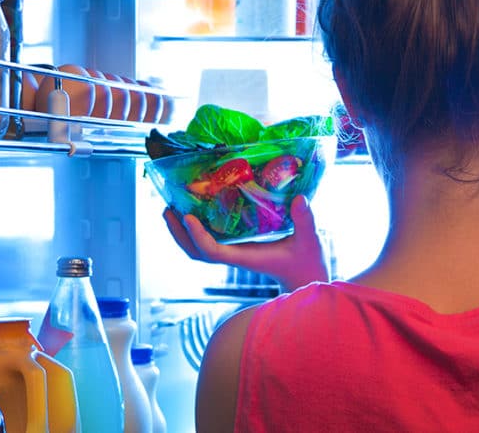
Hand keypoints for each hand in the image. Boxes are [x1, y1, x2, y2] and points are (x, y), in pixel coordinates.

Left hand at [163, 195, 329, 291]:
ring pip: (198, 250)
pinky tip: (195, 212)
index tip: (188, 217)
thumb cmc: (308, 262)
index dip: (197, 236)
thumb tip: (299, 199)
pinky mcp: (237, 249)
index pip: (213, 252)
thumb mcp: (310, 240)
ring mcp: (234, 253)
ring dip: (182, 233)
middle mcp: (235, 256)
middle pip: (196, 252)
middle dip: (179, 233)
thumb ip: (305, 220)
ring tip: (172, 209)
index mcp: (247, 257)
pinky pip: (209, 242)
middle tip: (168, 208)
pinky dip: (195, 230)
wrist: (307, 278)